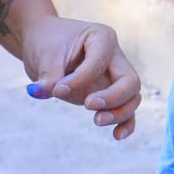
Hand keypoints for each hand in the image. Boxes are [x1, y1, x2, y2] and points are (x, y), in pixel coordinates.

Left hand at [23, 16, 140, 140]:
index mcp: (102, 38)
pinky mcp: (109, 93)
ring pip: (132, 98)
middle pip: (130, 81)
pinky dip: (124, 123)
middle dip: (113, 98)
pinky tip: (116, 136)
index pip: (99, 63)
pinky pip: (125, 109)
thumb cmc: (47, 42)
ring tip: (97, 121)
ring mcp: (114, 76)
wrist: (43, 42)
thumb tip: (41, 91)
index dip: (79, 80)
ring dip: (119, 113)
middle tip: (87, 105)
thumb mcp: (45, 55)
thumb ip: (48, 75)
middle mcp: (114, 57)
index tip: (56, 91)